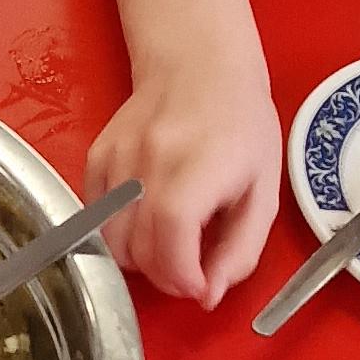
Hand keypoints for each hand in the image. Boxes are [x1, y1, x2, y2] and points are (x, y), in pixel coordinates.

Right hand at [89, 43, 283, 307]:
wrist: (199, 64)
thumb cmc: (240, 125)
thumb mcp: (263, 190)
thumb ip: (241, 250)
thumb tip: (209, 295)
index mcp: (197, 169)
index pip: (170, 242)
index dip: (181, 278)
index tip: (200, 286)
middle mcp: (149, 163)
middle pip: (137, 251)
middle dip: (165, 275)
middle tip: (190, 266)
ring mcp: (117, 159)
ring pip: (110, 241)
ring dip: (139, 259)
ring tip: (168, 244)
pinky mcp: (97, 157)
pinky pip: (96, 218)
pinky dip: (117, 233)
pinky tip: (145, 219)